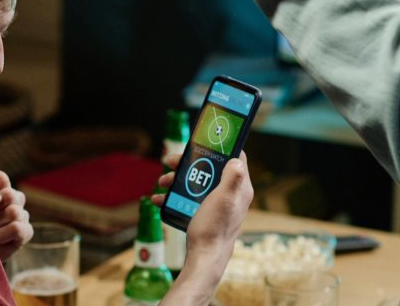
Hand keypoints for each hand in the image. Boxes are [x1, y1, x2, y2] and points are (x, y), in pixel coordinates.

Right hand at [152, 152, 254, 303]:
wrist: (204, 257)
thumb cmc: (214, 228)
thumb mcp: (224, 199)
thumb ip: (233, 177)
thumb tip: (237, 158)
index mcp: (240, 188)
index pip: (236, 158)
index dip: (220, 147)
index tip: (202, 141)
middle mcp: (230, 194)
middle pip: (210, 168)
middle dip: (188, 163)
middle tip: (172, 162)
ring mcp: (217, 204)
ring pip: (196, 182)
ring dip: (177, 179)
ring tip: (163, 182)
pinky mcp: (204, 213)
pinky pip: (188, 199)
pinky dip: (173, 196)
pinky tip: (159, 199)